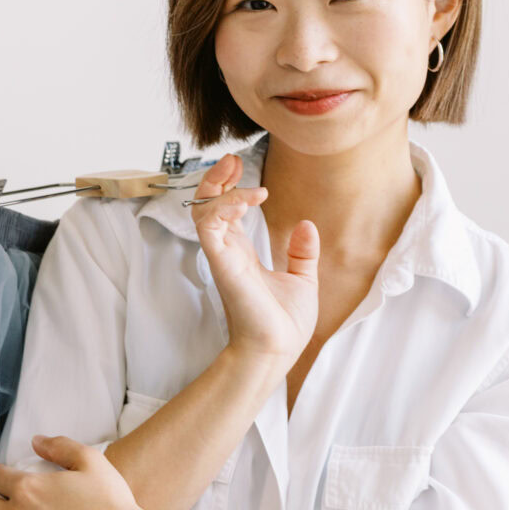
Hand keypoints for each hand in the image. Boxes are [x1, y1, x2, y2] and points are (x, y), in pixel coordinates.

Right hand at [191, 151, 318, 362]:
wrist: (278, 349)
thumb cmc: (285, 323)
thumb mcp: (302, 280)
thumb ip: (301, 253)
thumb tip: (306, 224)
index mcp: (242, 253)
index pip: (224, 211)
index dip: (229, 186)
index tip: (242, 167)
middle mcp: (228, 252)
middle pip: (206, 205)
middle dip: (215, 178)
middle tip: (232, 159)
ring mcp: (223, 257)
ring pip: (202, 211)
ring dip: (216, 187)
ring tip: (235, 170)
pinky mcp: (223, 264)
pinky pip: (210, 227)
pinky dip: (223, 207)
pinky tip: (245, 200)